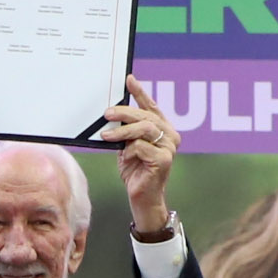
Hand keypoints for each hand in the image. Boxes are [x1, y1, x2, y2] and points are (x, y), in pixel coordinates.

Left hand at [100, 75, 179, 235]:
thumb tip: (113, 113)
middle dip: (124, 112)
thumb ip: (127, 131)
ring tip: (106, 136)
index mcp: (163, 129)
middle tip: (107, 114)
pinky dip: (129, 151)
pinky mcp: (164, 160)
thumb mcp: (128, 146)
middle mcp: (170, 136)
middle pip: (145, 116)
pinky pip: (141, 147)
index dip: (140, 92)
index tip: (129, 80)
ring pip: (143, 129)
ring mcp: (169, 148)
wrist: (142, 198)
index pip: (152, 107)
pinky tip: (126, 158)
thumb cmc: (135, 171)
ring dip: (122, 132)